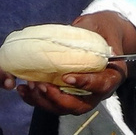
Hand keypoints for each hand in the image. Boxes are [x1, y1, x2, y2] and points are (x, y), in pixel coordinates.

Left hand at [16, 11, 135, 115]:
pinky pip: (53, 103)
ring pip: (64, 108)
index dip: (85, 84)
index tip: (67, 78)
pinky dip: (37, 99)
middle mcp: (98, 91)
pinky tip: (24, 90)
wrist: (102, 33)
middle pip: (80, 105)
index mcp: (112, 75)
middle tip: (41, 85)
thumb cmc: (102, 28)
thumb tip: (73, 34)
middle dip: (58, 99)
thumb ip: (89, 33)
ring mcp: (83, 95)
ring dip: (44, 101)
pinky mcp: (68, 94)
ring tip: (29, 86)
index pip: (101, 86)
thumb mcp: (99, 26)